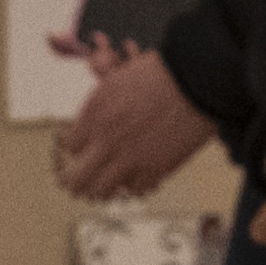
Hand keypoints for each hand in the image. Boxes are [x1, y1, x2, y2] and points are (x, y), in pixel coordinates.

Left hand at [54, 47, 216, 202]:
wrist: (193, 81)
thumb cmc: (159, 73)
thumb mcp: (117, 79)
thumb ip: (100, 104)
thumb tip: (91, 119)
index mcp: (94, 114)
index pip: (72, 146)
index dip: (80, 149)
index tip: (86, 151)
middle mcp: (107, 140)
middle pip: (78, 178)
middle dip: (78, 182)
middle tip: (79, 186)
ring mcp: (129, 158)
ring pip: (102, 191)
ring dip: (102, 190)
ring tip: (103, 191)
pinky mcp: (154, 169)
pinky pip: (134, 190)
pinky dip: (134, 186)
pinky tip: (136, 180)